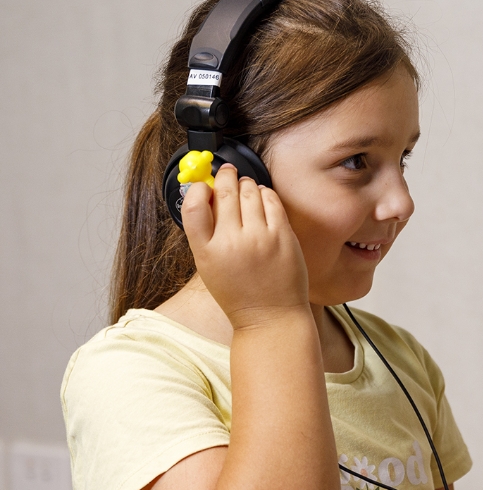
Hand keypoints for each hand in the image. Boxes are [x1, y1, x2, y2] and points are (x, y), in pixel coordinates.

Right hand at [181, 165, 309, 328]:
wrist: (271, 317)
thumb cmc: (240, 295)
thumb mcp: (210, 267)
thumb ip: (207, 235)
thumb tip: (210, 197)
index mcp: (206, 252)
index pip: (193, 206)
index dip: (198, 189)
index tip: (204, 185)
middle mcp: (231, 242)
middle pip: (225, 193)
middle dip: (225, 177)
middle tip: (227, 172)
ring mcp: (260, 238)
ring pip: (250, 192)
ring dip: (246, 183)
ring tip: (245, 185)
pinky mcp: (283, 236)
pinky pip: (272, 201)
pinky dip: (265, 193)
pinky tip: (263, 196)